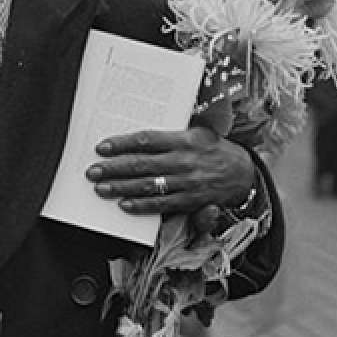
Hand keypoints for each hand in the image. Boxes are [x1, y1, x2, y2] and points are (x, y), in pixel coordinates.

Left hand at [87, 125, 254, 217]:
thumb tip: (141, 132)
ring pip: (148, 186)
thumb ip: (172, 132)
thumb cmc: (214, 149)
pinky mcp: (190, 201)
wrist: (243, 173)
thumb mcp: (199, 131)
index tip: (103, 147)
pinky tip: (124, 205)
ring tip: (101, 189)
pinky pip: (162, 205)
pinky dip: (142, 206)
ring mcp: (187, 183)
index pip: (147, 140)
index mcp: (185, 139)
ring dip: (122, 188)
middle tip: (93, 171)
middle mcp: (184, 161)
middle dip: (114, 168)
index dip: (122, 144)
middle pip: (142, 164)